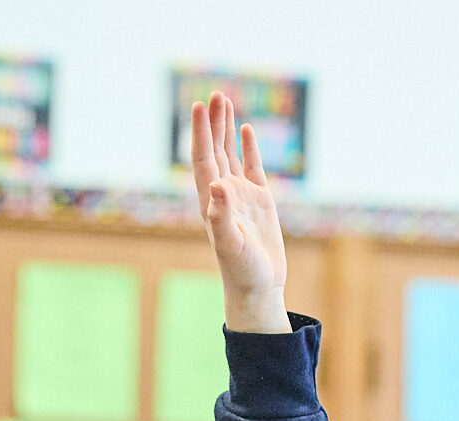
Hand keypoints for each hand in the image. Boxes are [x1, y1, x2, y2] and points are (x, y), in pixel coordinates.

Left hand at [190, 91, 289, 332]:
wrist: (258, 288)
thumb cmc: (242, 271)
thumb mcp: (230, 245)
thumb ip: (221, 216)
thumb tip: (217, 184)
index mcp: (211, 202)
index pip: (203, 159)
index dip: (200, 133)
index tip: (199, 106)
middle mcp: (222, 195)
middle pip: (213, 151)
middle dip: (212, 123)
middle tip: (213, 93)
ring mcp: (241, 197)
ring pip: (229, 154)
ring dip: (225, 129)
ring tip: (224, 101)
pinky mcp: (259, 202)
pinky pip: (252, 167)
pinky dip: (248, 147)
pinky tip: (246, 129)